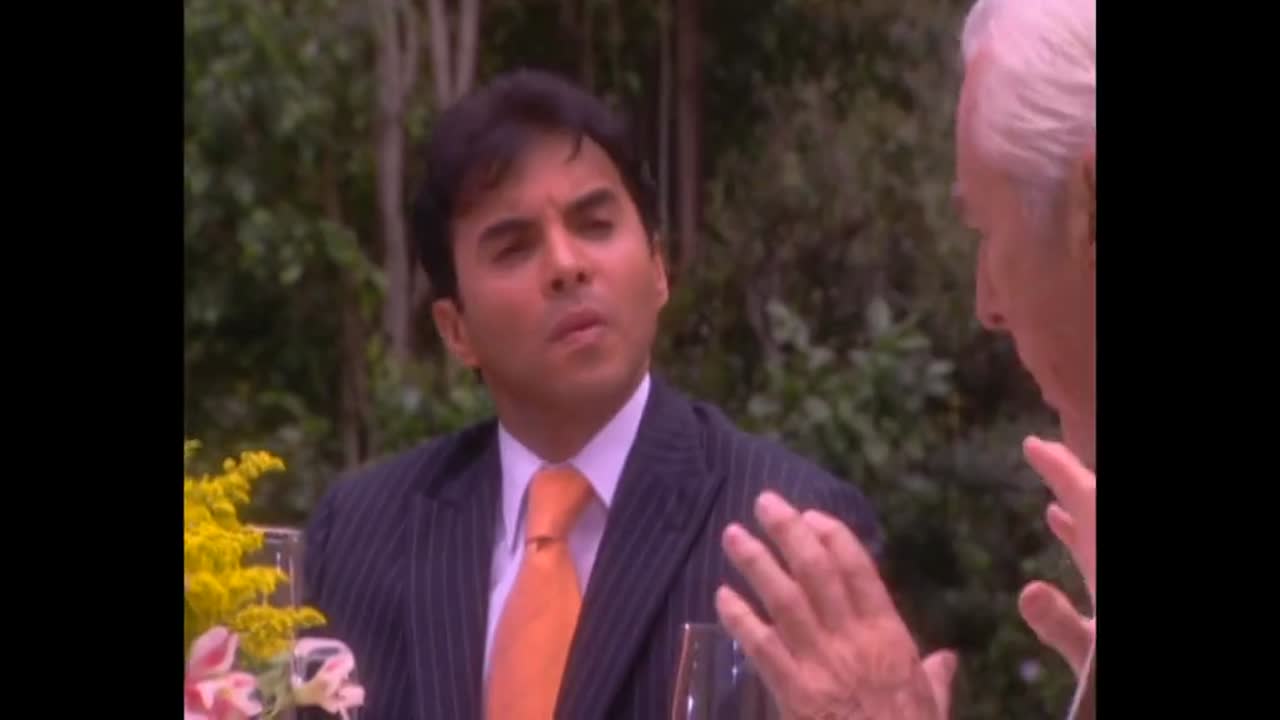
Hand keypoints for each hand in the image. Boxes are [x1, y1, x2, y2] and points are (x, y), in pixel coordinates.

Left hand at [715, 491, 954, 718]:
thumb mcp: (933, 705)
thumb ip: (935, 678)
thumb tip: (946, 660)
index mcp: (888, 636)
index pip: (859, 570)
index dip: (833, 537)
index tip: (811, 516)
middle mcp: (852, 639)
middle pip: (816, 572)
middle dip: (790, 533)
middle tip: (765, 503)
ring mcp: (821, 663)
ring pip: (785, 600)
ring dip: (757, 563)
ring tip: (734, 535)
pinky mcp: (793, 691)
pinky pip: (762, 646)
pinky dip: (741, 618)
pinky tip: (722, 596)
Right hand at [1018, 436, 1095, 677]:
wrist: (1157, 686)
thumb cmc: (1115, 671)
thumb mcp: (1093, 656)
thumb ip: (1061, 625)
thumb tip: (1028, 591)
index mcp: (1105, 562)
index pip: (1087, 500)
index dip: (1060, 469)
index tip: (1033, 445)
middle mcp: (1107, 563)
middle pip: (1096, 512)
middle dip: (1072, 483)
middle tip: (1045, 456)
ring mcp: (1108, 581)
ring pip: (1100, 538)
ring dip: (1080, 516)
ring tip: (1053, 506)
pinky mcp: (1106, 602)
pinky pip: (1099, 559)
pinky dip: (1082, 541)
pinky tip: (1060, 533)